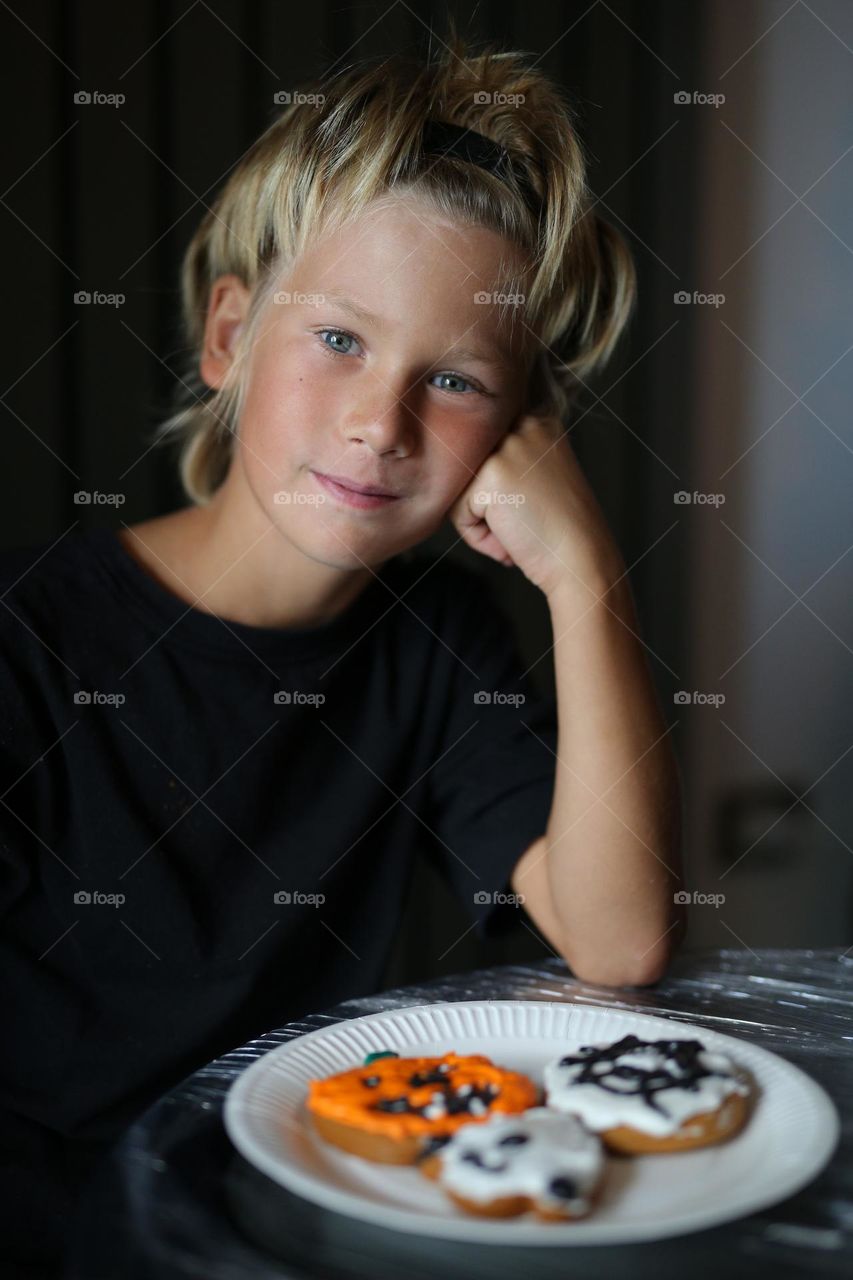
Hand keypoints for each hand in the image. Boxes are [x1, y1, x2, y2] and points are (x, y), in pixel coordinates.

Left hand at [447, 412, 623, 600]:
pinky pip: (458, 511)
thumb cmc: (560, 530)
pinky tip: (511, 540)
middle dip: (486, 503)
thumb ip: (507, 460)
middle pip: (470, 467)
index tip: (527, 507)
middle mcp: (525, 425)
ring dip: (481, 520)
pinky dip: (478, 536)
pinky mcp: (492, 475)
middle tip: (523, 522)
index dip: (497, 490)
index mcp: (539, 421)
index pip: (485, 451)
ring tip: (517, 532)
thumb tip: (452, 458)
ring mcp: (509, 447)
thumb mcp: (540, 476)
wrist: (582, 561)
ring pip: (461, 488)